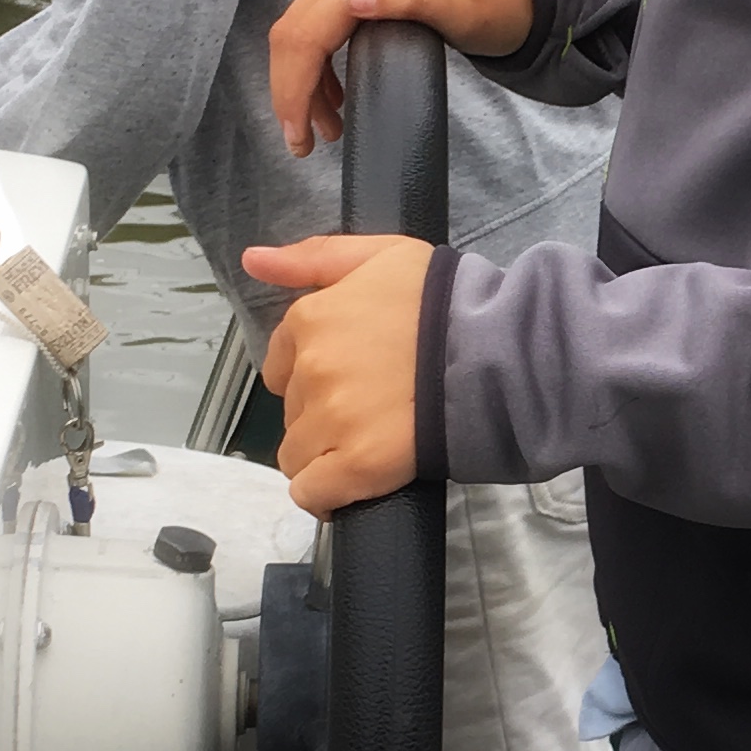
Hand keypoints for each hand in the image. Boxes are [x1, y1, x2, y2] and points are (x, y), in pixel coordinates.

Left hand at [239, 233, 432, 511]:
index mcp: (311, 319)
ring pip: (297, 455)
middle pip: (294, 412)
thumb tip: (254, 260)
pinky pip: (313, 493)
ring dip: (326, 456)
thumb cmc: (445, 300)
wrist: (496, 350)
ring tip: (372, 444)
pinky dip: (328, 496)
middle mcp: (312, 370)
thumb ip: (314, 258)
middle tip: (375, 409)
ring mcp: (332, 420)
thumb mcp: (382, 254)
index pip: (281, 367)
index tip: (351, 381)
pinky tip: (356, 483)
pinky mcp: (358, 465)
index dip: (313, 378)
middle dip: (323, 415)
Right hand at [266, 0, 532, 155]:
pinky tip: (336, 101)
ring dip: (302, 85)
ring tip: (327, 131)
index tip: (299, 138)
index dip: (294, 89)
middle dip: (290, 93)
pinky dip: (318, 70)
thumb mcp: (461, 7)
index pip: (306, 34)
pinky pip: (320, 30)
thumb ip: (409, 0)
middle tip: (303, 145)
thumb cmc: (496, 1)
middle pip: (294, 33)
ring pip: (302, 33)